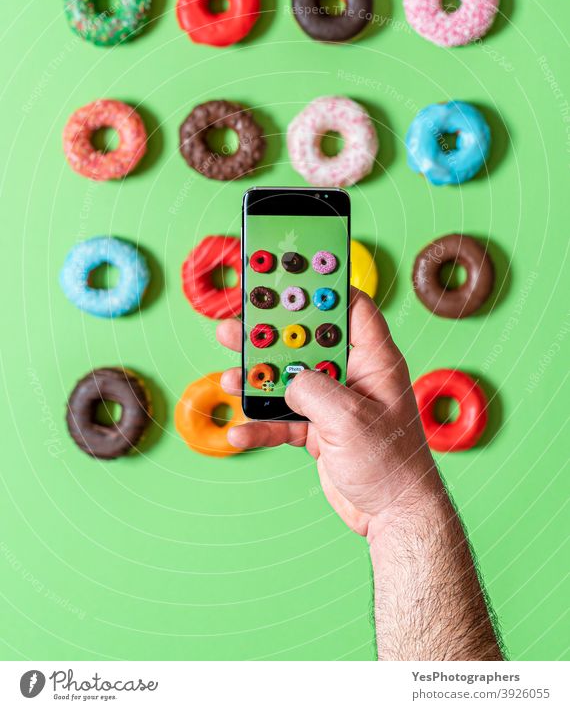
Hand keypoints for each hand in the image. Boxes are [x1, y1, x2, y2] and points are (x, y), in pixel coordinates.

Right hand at [217, 287, 437, 536]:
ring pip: (288, 379)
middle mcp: (353, 375)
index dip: (324, 287)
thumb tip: (287, 380)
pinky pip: (283, 420)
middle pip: (306, 342)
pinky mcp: (319, 430)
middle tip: (237, 324)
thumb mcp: (348, 418)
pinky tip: (238, 433)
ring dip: (257, 379)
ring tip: (227, 376)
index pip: (352, 307)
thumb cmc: (391, 463)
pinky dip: (260, 425)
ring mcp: (334, 403)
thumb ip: (312, 389)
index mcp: (374, 360)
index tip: (291, 274)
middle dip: (271, 335)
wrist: (392, 516)